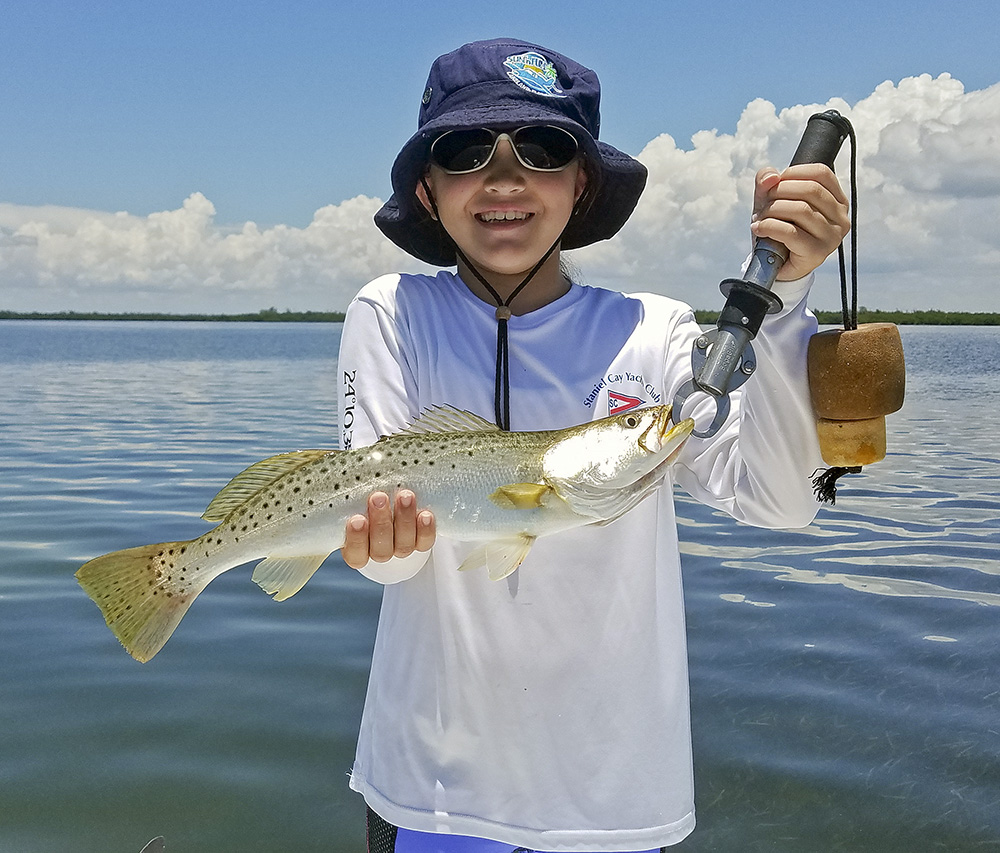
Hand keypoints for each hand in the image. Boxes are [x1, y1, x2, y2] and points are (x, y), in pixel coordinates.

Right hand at [342, 489, 435, 569]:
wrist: (393, 507)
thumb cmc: (366, 503)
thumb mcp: (355, 503)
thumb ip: (353, 499)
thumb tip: (336, 476)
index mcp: (355, 550)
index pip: (354, 553)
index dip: (356, 538)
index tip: (356, 519)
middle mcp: (378, 552)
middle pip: (380, 549)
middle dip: (380, 522)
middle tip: (378, 498)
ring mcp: (400, 549)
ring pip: (403, 545)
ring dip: (404, 519)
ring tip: (405, 496)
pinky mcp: (420, 543)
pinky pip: (424, 542)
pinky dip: (425, 530)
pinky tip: (425, 515)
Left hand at [750, 163, 849, 281]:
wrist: (776, 266)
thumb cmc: (779, 230)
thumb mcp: (772, 200)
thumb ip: (768, 183)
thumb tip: (770, 177)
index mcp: (836, 200)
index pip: (821, 173)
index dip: (793, 173)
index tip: (774, 184)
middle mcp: (840, 218)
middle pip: (810, 190)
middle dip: (779, 192)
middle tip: (763, 205)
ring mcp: (831, 236)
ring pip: (801, 209)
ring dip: (772, 210)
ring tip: (760, 219)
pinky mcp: (817, 252)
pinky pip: (790, 232)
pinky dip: (769, 227)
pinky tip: (759, 229)